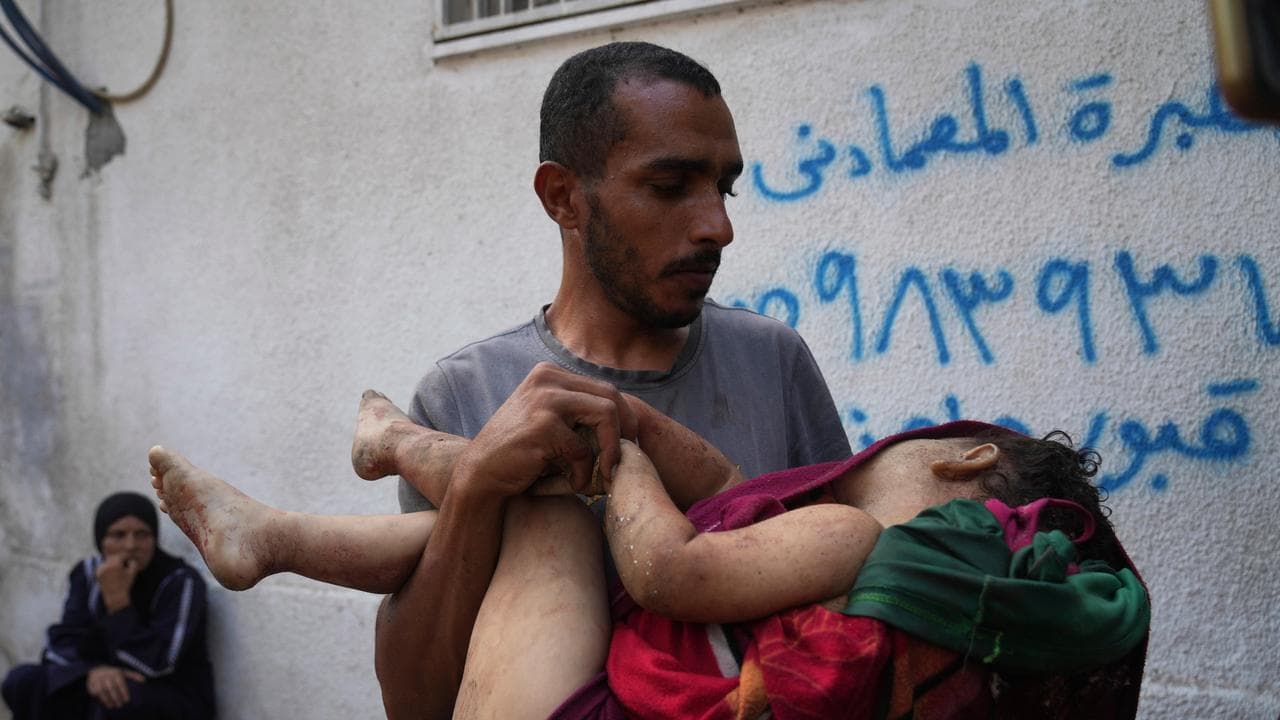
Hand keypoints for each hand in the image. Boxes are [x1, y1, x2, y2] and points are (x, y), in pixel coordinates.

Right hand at [86, 665, 144, 708]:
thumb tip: (144, 680)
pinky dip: (98, 697)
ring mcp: (97, 679)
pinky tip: (103, 701)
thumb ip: (133, 676)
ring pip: (102, 691)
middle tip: (120, 705)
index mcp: (116, 672)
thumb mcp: (124, 671)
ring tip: (112, 706)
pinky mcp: (90, 683)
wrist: (97, 667)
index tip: (127, 700)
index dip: (124, 692)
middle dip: (116, 697)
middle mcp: (106, 675)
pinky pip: (93, 691)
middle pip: (111, 688)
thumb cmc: (113, 671)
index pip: (120, 683)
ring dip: (107, 700)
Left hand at [95, 554, 139, 611]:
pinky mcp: (97, 573)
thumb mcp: (132, 573)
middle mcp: (106, 565)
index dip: (127, 556)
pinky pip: (104, 566)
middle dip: (119, 558)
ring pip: (108, 561)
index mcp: (114, 564)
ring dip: (113, 562)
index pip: (121, 555)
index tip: (130, 558)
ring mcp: (100, 569)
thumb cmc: (125, 584)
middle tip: (125, 562)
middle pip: (114, 557)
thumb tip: (131, 558)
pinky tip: (113, 572)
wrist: (115, 597)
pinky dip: (108, 567)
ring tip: (119, 568)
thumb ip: (133, 563)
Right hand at [456, 363, 637, 497]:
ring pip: (606, 415)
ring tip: (605, 475)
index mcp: (550, 374)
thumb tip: (629, 419)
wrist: (481, 475)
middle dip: (625, 431)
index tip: (627, 445)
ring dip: (611, 450)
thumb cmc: (522, 454)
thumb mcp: (550, 420)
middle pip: (611, 396)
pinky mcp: (543, 426)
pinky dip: (584, 472)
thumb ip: (578, 412)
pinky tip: (573, 484)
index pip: (604, 389)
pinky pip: (583, 449)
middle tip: (624, 460)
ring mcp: (544, 399)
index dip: (624, 418)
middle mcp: (547, 378)